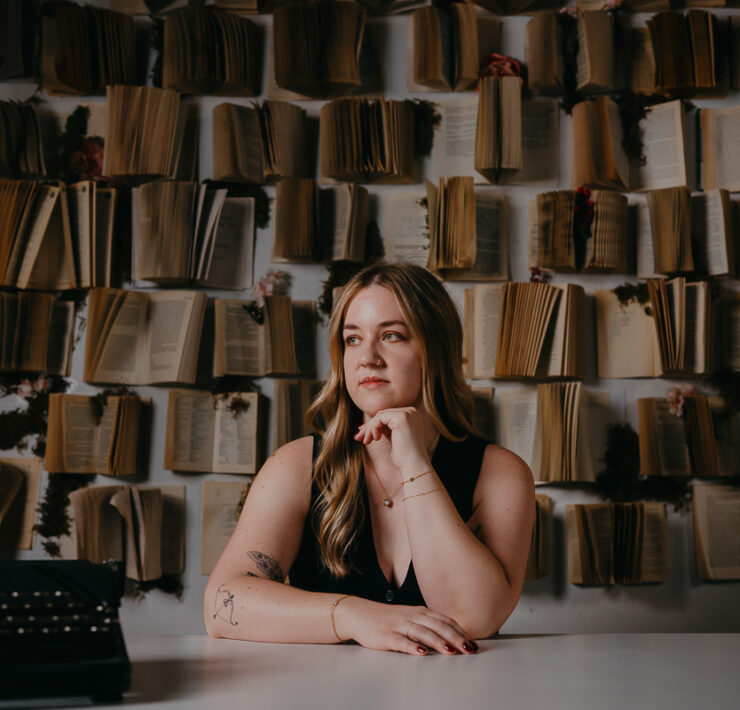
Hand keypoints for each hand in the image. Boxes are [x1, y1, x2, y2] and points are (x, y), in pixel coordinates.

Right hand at [335, 596, 478, 655]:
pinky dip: (412, 646)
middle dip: (456, 638)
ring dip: (438, 642)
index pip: (445, 620)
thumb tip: (451, 636)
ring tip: (451, 652)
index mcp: (420, 612)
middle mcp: (412, 616)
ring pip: (422, 632)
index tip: (474, 643)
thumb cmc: (387, 619)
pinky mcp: (386, 635)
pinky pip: (401, 641)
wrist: (359, 614)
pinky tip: (421, 653)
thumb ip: (428, 625)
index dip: (460, 631)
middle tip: (469, 649)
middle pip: (438, 626)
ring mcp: (399, 625)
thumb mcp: (410, 617)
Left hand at [354, 407, 430, 473]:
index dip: (374, 424)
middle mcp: (412, 411)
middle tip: (358, 437)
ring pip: (379, 416)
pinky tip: (374, 439)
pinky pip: (379, 419)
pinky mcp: (400, 417)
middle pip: (383, 415)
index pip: (388, 416)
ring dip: (369, 429)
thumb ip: (386, 428)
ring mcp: (407, 413)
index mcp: (412, 415)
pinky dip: (373, 429)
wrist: (414, 465)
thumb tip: (371, 424)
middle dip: (369, 427)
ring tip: (365, 441)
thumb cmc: (404, 456)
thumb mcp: (394, 438)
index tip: (363, 433)